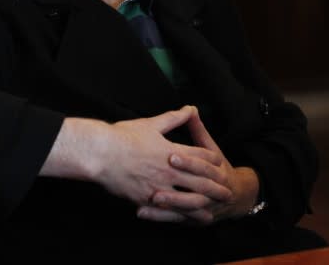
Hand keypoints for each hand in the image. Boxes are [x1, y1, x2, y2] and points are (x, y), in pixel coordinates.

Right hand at [97, 106, 232, 206]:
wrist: (100, 153)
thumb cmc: (123, 136)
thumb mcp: (151, 124)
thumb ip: (173, 118)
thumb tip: (190, 108)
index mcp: (172, 151)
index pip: (200, 157)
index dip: (212, 161)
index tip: (221, 164)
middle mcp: (169, 171)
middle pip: (200, 181)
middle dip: (216, 187)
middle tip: (228, 193)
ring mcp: (159, 187)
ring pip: (187, 200)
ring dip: (203, 206)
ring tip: (213, 211)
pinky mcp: (146, 200)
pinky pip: (168, 211)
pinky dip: (180, 216)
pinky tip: (186, 220)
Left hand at [137, 107, 259, 224]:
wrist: (238, 196)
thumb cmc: (219, 168)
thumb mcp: (211, 148)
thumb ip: (198, 130)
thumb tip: (191, 108)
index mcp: (216, 168)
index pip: (202, 163)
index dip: (188, 160)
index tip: (170, 155)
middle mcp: (213, 188)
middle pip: (196, 187)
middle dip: (177, 184)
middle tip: (156, 178)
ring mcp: (204, 205)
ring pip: (187, 206)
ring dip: (169, 202)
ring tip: (151, 197)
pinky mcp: (194, 219)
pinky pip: (177, 219)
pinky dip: (159, 217)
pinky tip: (141, 212)